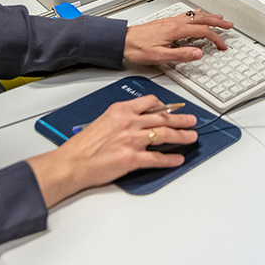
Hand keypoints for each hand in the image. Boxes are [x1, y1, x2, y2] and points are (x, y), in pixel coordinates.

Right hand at [27, 96, 198, 206]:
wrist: (73, 162)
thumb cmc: (83, 145)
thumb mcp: (103, 120)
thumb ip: (123, 118)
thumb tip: (139, 120)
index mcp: (121, 110)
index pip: (150, 102)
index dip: (166, 105)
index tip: (174, 107)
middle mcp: (129, 122)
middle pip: (163, 118)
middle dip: (181, 120)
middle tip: (191, 121)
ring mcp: (132, 141)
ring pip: (165, 136)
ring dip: (181, 137)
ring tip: (191, 137)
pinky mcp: (132, 159)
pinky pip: (157, 159)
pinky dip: (170, 160)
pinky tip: (178, 159)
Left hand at [123, 8, 233, 65]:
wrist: (122, 41)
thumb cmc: (137, 48)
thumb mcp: (160, 56)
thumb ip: (181, 54)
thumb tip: (198, 53)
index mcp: (176, 30)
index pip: (202, 31)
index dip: (215, 38)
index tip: (222, 45)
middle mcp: (174, 23)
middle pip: (202, 19)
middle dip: (217, 22)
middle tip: (229, 25)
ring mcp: (170, 21)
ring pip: (195, 15)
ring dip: (209, 16)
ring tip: (219, 17)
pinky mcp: (166, 22)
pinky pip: (186, 15)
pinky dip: (196, 14)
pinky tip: (196, 13)